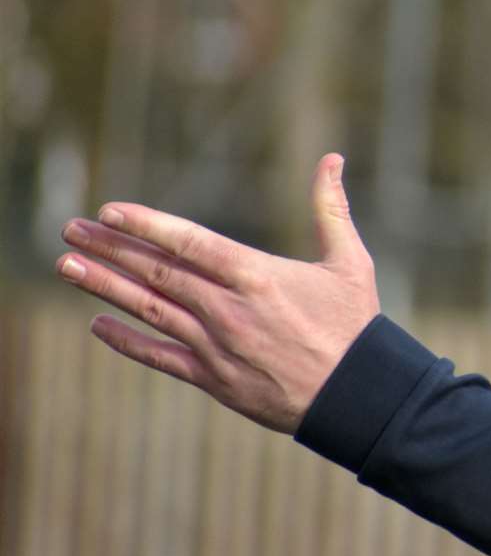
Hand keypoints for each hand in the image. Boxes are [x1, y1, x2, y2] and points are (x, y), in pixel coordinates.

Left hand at [54, 153, 379, 433]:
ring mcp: (217, 346)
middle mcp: (229, 310)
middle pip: (158, 273)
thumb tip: (332, 159)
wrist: (358, 396)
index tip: (109, 210)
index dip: (146, 225)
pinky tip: (98, 324)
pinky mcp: (214, 379)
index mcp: (258, 277)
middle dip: (110, 248)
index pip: (189, 242)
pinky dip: (126, 341)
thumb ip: (331, 209)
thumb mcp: (350, 263)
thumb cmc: (356, 326)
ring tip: (67, 266)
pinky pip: (159, 357)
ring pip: (149, 310)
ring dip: (105, 286)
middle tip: (70, 229)